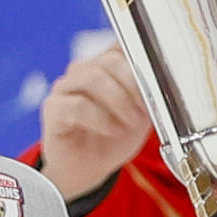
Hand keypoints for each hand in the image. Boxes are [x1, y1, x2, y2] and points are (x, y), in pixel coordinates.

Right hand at [39, 46, 153, 202]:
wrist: (86, 170)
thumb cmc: (111, 139)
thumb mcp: (139, 117)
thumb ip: (148, 98)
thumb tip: (163, 86)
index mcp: (105, 67)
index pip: (121, 47)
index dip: (141, 63)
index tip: (157, 85)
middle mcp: (83, 71)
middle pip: (109, 61)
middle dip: (133, 85)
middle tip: (144, 109)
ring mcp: (65, 87)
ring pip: (92, 78)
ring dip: (119, 101)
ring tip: (131, 122)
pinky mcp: (53, 108)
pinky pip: (76, 105)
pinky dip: (100, 118)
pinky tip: (112, 130)